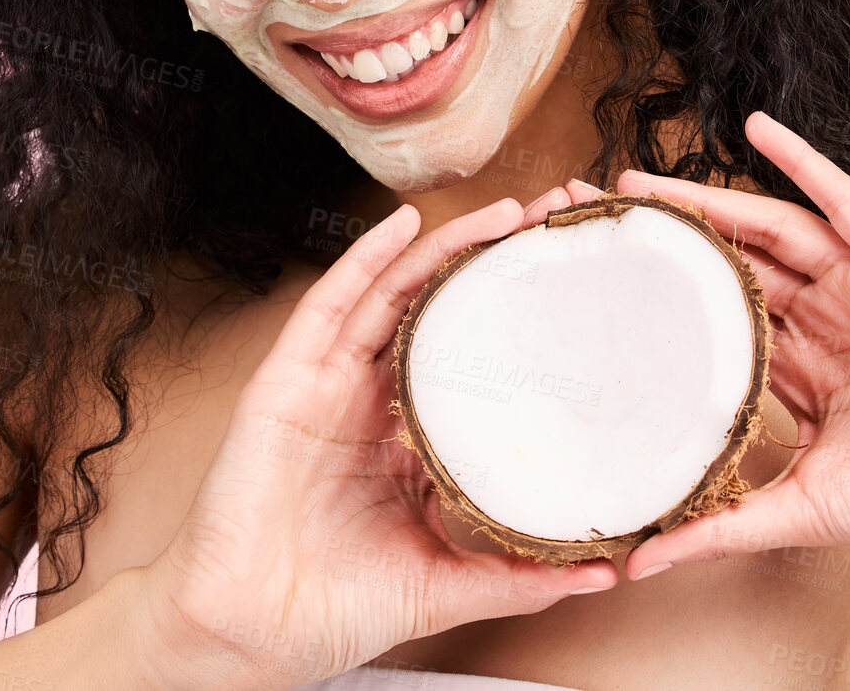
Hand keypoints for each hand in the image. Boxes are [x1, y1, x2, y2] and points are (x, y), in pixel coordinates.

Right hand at [142, 181, 617, 689]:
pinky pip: (329, 306)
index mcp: (405, 440)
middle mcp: (368, 399)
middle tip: (546, 227)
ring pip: (393, 296)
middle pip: (436, 312)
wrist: (247, 635)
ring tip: (502, 214)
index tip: (570, 291)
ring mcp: (326, 383)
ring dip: (443, 249)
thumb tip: (602, 571)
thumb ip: (515, 576)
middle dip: (488, 267)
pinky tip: (402, 224)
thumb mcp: (442, 585)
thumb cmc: (332, 609)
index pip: (469, 360)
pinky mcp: (286, 379)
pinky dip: (365, 260)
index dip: (515, 320)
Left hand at [613, 110, 849, 580]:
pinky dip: (801, 159)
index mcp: (805, 373)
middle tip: (601, 220)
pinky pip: (840, 197)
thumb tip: (636, 562)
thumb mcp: (804, 508)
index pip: (717, 326)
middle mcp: (824, 321)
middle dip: (668, 245)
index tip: (597, 292)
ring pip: (767, 230)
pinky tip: (756, 126)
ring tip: (642, 183)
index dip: (660, 308)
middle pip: (729, 269)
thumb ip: (724, 526)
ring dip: (707, 202)